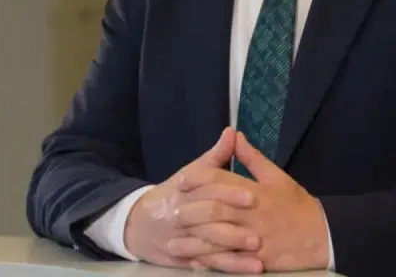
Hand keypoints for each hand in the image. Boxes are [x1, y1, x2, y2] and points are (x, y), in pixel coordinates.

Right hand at [123, 128, 264, 272]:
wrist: (137, 224)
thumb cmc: (173, 194)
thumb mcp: (191, 173)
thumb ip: (215, 156)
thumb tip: (232, 132)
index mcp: (185, 191)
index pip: (208, 190)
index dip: (230, 193)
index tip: (253, 196)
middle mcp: (181, 216)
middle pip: (207, 222)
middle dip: (232, 229)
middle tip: (258, 235)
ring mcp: (181, 240)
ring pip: (207, 248)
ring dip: (232, 255)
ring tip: (257, 258)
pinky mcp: (182, 259)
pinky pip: (204, 265)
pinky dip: (224, 268)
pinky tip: (244, 269)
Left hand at [178, 131, 329, 272]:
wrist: (322, 235)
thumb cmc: (297, 205)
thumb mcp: (277, 176)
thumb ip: (252, 158)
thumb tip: (234, 136)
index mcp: (256, 191)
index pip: (221, 180)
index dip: (199, 179)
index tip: (181, 182)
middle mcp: (253, 213)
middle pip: (215, 209)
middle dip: (191, 211)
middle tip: (172, 213)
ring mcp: (255, 238)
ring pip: (219, 239)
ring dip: (194, 242)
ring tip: (174, 244)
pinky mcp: (257, 260)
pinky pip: (230, 262)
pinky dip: (212, 263)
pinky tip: (196, 264)